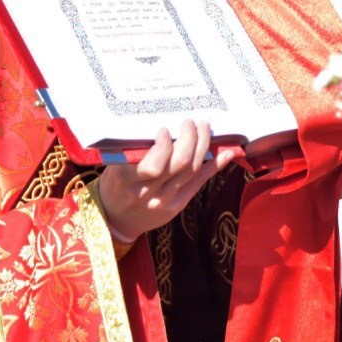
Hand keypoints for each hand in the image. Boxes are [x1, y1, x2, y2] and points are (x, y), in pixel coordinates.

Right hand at [97, 120, 235, 240]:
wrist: (116, 219)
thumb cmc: (115, 185)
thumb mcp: (115, 167)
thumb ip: (135, 151)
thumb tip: (166, 126)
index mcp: (127, 181)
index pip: (153, 165)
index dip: (164, 145)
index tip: (165, 129)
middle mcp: (148, 193)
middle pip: (179, 164)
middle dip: (190, 138)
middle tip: (190, 122)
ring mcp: (165, 201)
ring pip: (192, 170)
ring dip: (202, 145)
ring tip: (204, 128)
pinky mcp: (178, 205)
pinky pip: (199, 183)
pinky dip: (214, 166)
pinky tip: (225, 153)